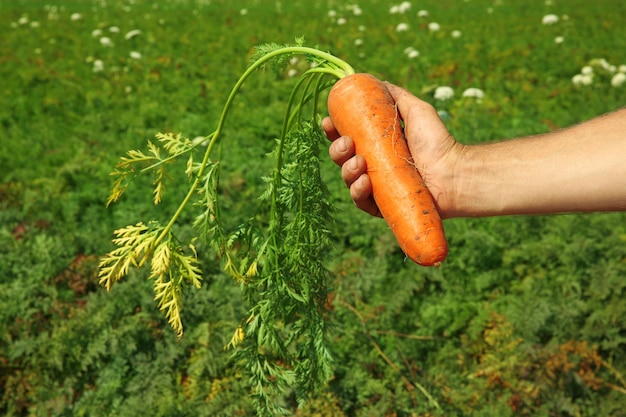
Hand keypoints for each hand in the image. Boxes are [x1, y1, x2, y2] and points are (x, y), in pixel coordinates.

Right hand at [323, 82, 463, 218]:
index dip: (333, 130)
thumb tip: (375, 81)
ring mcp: (376, 187)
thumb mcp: (416, 110)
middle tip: (347, 144)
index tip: (328, 121)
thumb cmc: (437, 140)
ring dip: (346, 169)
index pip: (346, 137)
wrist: (453, 171)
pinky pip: (360, 201)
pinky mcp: (381, 206)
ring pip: (348, 179)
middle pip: (341, 158)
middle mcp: (373, 166)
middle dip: (336, 149)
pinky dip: (357, 191)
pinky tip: (364, 182)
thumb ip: (395, 96)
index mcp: (375, 145)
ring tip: (359, 162)